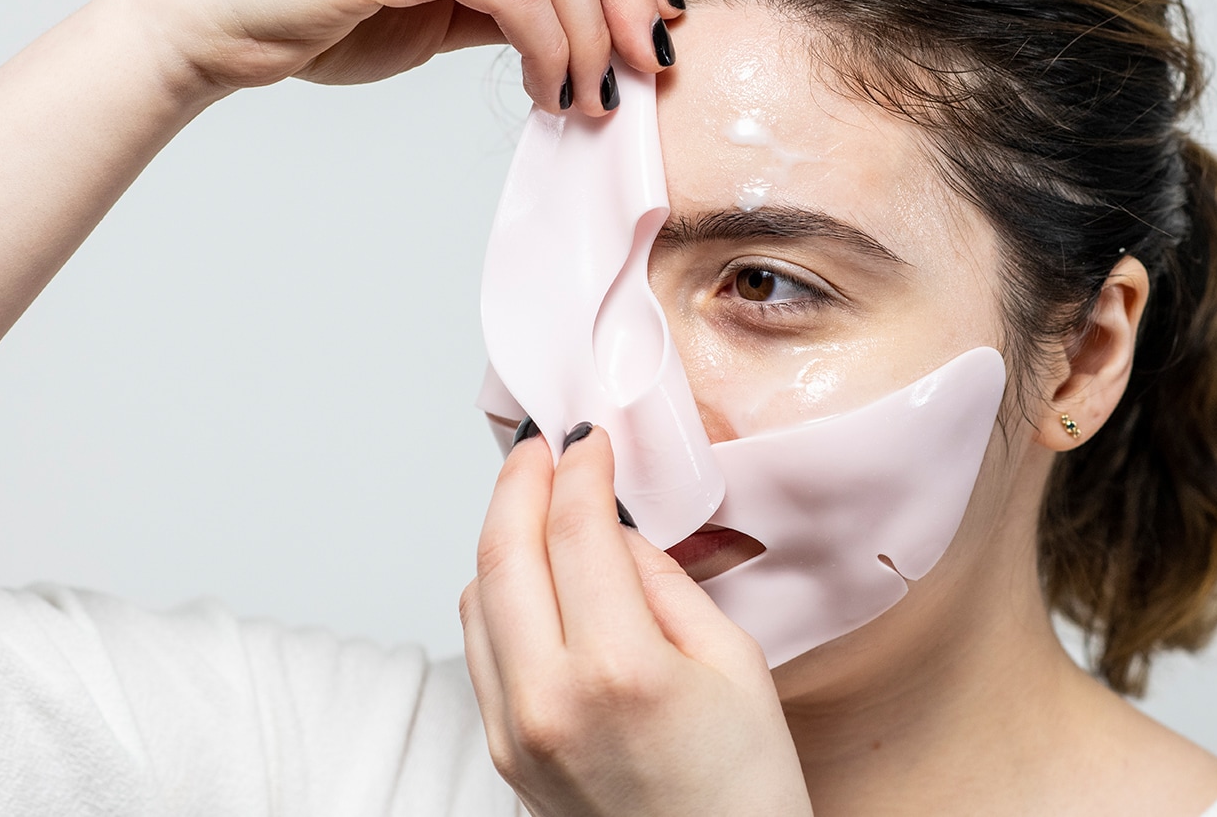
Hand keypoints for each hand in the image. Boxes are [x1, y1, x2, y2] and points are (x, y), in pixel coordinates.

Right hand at [124, 0, 682, 111]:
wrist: (216, 31)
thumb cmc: (319, 16)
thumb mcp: (442, 8)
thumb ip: (510, 2)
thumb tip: (588, 28)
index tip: (658, 24)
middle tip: (647, 66)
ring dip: (594, 33)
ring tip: (591, 94)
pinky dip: (550, 43)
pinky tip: (550, 87)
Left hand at [461, 426, 813, 816]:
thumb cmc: (742, 794)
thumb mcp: (736, 665)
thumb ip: (664, 584)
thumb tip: (612, 529)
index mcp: (620, 670)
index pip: (575, 529)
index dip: (579, 466)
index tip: (589, 436)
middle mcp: (549, 700)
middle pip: (503, 552)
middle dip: (518, 480)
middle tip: (541, 444)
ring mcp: (515, 731)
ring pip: (474, 596)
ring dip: (501, 534)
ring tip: (537, 499)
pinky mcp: (503, 754)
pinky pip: (479, 648)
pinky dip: (496, 593)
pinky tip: (532, 574)